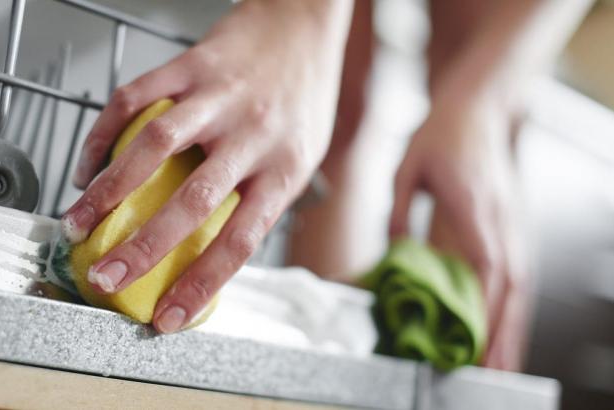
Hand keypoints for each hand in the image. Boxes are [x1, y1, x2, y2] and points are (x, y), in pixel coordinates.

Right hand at [63, 1, 351, 332]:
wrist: (303, 25)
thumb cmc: (302, 96)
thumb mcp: (302, 156)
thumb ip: (263, 198)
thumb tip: (218, 250)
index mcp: (285, 169)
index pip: (239, 241)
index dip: (199, 285)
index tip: (166, 318)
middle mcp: (252, 136)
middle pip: (192, 202)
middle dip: (142, 248)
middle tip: (104, 276)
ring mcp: (219, 97)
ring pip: (155, 147)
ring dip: (109, 191)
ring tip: (78, 221)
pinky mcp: (190, 65)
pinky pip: (136, 99)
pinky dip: (104, 134)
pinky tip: (88, 164)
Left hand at [389, 90, 529, 369]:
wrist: (479, 106)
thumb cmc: (442, 134)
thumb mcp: (406, 169)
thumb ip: (398, 214)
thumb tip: (396, 256)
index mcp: (472, 205)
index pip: (484, 264)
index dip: (481, 304)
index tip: (472, 337)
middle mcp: (499, 219)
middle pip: (508, 286)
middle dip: (500, 332)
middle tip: (488, 371)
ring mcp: (512, 223)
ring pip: (519, 285)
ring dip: (511, 326)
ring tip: (500, 364)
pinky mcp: (512, 225)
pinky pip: (517, 273)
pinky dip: (513, 306)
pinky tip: (505, 327)